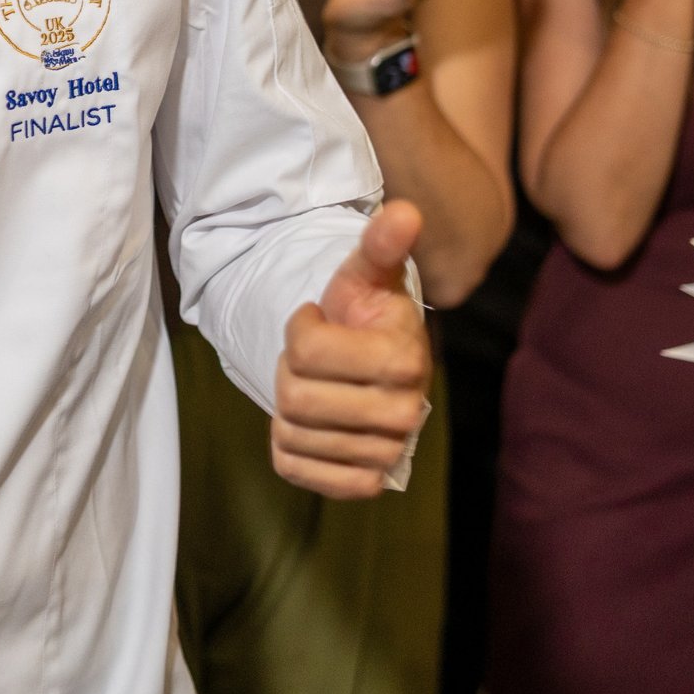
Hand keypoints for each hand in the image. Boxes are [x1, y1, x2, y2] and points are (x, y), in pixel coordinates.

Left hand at [273, 201, 431, 498]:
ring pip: (291, 433)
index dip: (299, 330)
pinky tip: (311, 425)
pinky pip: (296, 469)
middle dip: (290, 372)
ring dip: (288, 408)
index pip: (307, 351)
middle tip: (312, 361)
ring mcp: (386, 453)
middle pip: (295, 398)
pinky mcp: (365, 483)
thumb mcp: (364, 273)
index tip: (318, 320)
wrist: (372, 363)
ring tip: (317, 387)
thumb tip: (403, 210)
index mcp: (405, 360)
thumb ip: (380, 244)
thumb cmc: (363, 314)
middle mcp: (405, 413)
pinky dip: (288, 447)